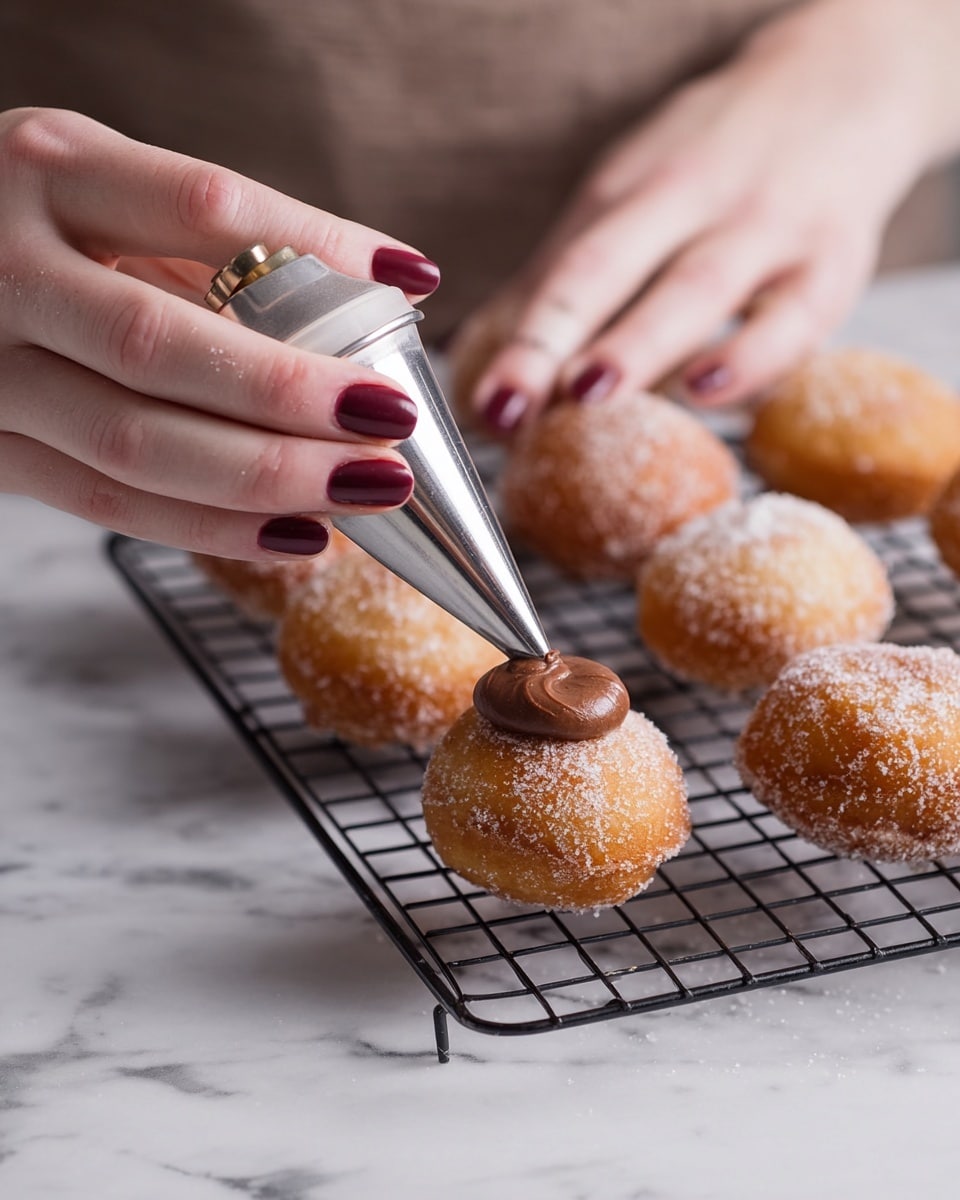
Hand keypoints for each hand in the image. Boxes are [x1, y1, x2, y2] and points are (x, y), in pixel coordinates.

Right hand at [0, 108, 440, 557]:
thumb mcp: (98, 197)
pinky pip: (107, 504)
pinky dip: (212, 528)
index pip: (202, 205)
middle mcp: (7, 266)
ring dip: (267, 478)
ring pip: (135, 443)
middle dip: (291, 396)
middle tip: (392, 422)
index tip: (410, 282)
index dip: (313, 245)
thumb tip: (362, 300)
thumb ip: (197, 245)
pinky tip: (296, 536)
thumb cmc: (27, 232)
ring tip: (366, 489)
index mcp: (50, 172)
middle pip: (161, 345)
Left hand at [458, 0, 959, 430]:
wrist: (849, 84)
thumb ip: (566, 274)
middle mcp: (694, 200)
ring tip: (589, 393)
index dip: (519, 335)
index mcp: (632, 188)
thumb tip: (482, 356)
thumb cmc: (719, 160)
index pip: (565, 266)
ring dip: (639, 345)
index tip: (480, 401)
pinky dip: (749, 357)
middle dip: (551, 340)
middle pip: (609, 268)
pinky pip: (792, 320)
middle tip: (507, 406)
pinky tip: (705, 390)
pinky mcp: (832, 266)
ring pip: (697, 289)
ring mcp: (766, 229)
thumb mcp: (635, 194)